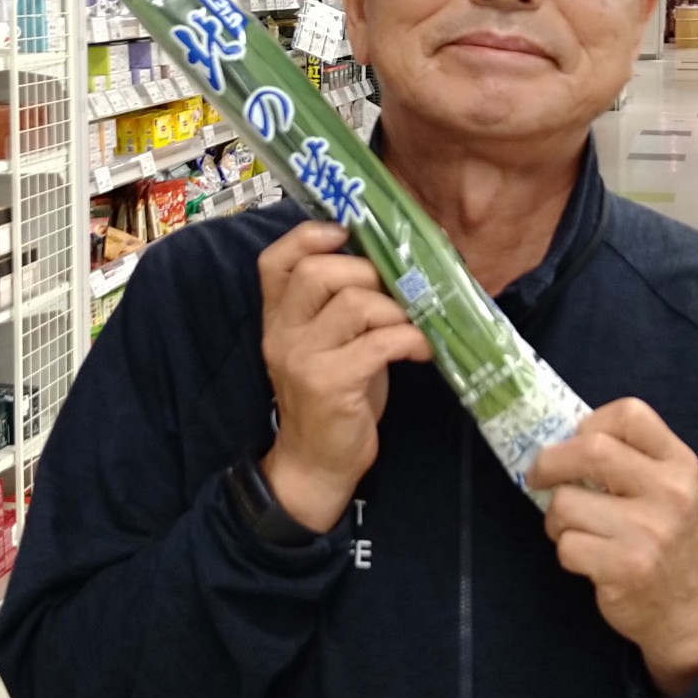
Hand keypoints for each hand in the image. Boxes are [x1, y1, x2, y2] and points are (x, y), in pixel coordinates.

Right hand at [257, 220, 431, 531]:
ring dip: (397, 309)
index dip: (309, 236)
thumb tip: (394, 264)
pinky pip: (379, 343)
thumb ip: (341, 306)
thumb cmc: (333, 397)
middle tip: (398, 293)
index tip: (347, 234)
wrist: (315, 463)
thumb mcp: (327, 345)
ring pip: (355, 303)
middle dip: (370, 272)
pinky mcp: (330, 384)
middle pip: (320, 272)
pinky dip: (411, 339)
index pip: (275, 260)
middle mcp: (283, 332)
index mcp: (278, 317)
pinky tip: (422, 351)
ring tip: (413, 325)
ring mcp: (303, 358)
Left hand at [527, 399, 697, 697]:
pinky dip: (567, 551)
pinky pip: (567, 545)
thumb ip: (625, 456)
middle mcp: (670, 492)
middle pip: (590, 450)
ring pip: (566, 503)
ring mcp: (650, 531)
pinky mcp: (627, 567)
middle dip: (549, 463)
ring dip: (556, 518)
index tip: (576, 442)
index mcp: (679, 463)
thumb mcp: (662, 486)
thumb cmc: (658, 534)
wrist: (684, 606)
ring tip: (577, 530)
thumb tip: (555, 437)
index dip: (590, 423)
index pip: (629, 414)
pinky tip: (589, 559)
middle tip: (539, 477)